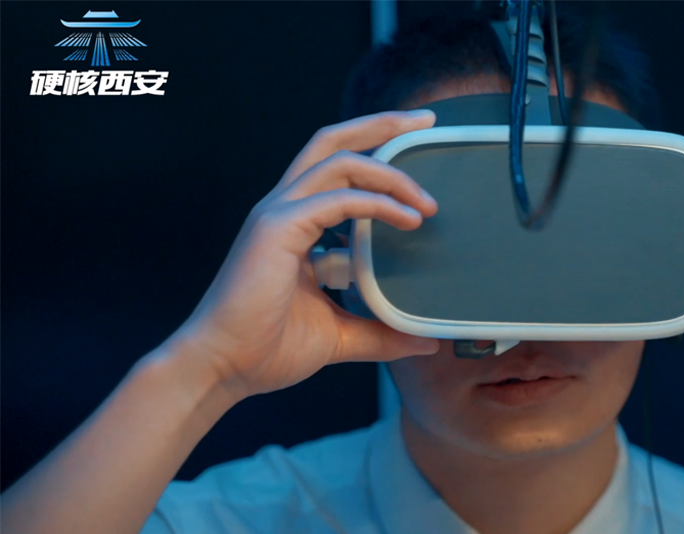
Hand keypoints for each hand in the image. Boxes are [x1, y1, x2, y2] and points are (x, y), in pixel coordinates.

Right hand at [167, 110, 440, 398]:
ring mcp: (278, 213)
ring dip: (390, 170)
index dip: (378, 155)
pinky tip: (408, 219)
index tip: (420, 162)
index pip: (338, 168)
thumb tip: (426, 342)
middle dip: (382, 124)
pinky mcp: (276, 228)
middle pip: (334, 141)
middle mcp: (285, 206)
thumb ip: (382, 333)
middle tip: (426, 119)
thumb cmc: (268, 349)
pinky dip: (377, 203)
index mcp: (296, 222)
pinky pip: (338, 199)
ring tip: (427, 201)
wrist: (221, 369)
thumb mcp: (340, 336)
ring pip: (340, 160)